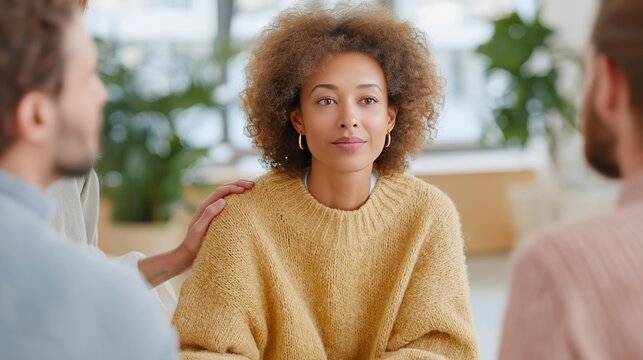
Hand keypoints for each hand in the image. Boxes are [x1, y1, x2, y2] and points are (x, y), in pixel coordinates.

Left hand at [138, 179, 253, 286]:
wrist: (187, 255)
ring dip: (237, 190)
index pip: (220, 191)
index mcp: (204, 207)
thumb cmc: (193, 243)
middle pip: (223, 190)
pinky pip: (227, 205)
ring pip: (226, 196)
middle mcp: (208, 207)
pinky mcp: (216, 219)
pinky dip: (236, 200)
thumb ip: (209, 214)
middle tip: (252, 184)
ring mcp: (212, 212)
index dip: (234, 187)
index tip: (246, 189)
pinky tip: (244, 204)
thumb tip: (223, 201)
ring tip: (250, 189)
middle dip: (238, 184)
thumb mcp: (199, 229)